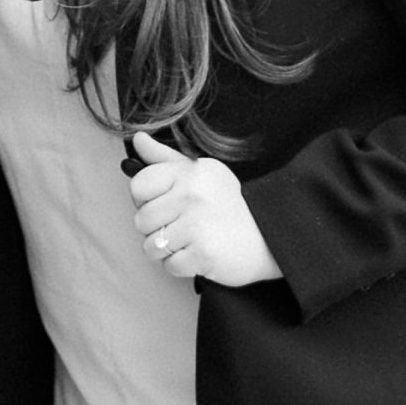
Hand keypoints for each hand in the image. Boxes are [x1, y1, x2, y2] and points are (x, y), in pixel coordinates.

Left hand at [128, 132, 283, 288]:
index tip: (163, 204)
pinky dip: (180, 265)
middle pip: (142, 220)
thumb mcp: (201, 171)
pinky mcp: (203, 254)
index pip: (139, 186)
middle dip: (155, 229)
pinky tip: (196, 254)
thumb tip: (137, 139)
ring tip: (187, 241)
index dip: (145, 200)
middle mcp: (191, 196)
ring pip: (151, 246)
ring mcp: (197, 226)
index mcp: (188, 173)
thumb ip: (165, 158)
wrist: (269, 234)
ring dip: (166, 250)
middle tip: (179, 226)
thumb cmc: (230, 203)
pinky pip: (169, 265)